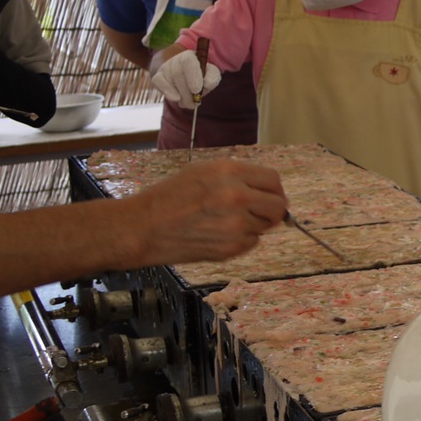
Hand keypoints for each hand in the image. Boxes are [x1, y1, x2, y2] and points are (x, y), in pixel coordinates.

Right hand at [125, 159, 286, 264]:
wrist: (142, 228)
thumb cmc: (168, 198)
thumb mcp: (203, 172)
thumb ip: (238, 179)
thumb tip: (270, 191)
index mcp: (229, 172)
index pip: (274, 180)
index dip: (273, 189)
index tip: (269, 195)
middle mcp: (237, 197)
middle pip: (278, 205)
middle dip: (271, 209)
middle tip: (255, 212)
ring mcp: (236, 225)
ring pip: (265, 226)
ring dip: (253, 225)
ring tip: (224, 221)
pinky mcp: (231, 248)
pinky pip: (252, 243)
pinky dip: (241, 240)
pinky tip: (217, 234)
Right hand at [151, 47, 221, 107]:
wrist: (187, 77)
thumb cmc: (201, 76)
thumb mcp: (212, 75)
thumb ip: (213, 77)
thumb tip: (206, 84)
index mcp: (190, 56)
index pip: (188, 62)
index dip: (192, 76)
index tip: (197, 90)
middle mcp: (176, 59)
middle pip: (178, 74)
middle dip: (187, 92)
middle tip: (194, 103)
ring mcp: (165, 67)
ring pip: (170, 81)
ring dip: (181, 96)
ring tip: (189, 102)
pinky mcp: (158, 76)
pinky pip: (158, 83)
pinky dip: (167, 92)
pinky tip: (176, 99)